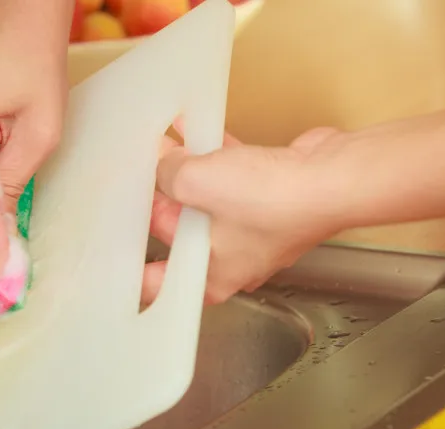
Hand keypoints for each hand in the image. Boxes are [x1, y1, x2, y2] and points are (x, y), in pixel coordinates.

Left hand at [143, 122, 349, 305]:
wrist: (333, 178)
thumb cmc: (273, 200)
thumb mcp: (196, 182)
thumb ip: (167, 174)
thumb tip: (161, 161)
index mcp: (210, 277)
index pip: (157, 283)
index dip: (131, 268)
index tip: (110, 252)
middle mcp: (231, 259)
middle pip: (178, 233)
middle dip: (157, 202)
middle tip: (132, 178)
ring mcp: (252, 228)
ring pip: (205, 202)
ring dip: (184, 174)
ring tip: (157, 147)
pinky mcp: (270, 198)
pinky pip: (232, 178)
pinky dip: (215, 158)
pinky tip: (195, 130)